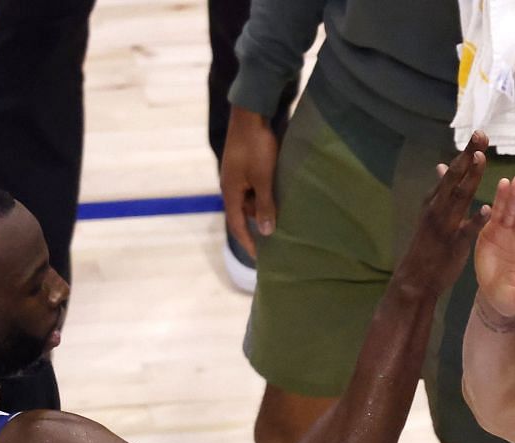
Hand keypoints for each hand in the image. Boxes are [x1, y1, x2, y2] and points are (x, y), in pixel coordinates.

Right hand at [220, 105, 279, 258]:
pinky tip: (278, 188)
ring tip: (284, 204)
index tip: (258, 257)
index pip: (237, 225)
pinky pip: (254, 185)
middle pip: (245, 212)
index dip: (247, 242)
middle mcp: (230, 185)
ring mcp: (237, 174)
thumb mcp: (263, 179)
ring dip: (264, 203)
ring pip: (251, 197)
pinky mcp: (244, 164)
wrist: (250, 113)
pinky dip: (264, 191)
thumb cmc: (256, 146)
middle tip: (281, 226)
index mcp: (231, 192)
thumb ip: (265, 205)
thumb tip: (265, 232)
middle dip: (260, 219)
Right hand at [393, 133, 491, 298]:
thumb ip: (441, 191)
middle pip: (456, 177)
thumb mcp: (432, 213)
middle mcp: (438, 208)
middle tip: (481, 135)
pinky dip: (476, 219)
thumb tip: (442, 166)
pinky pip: (466, 230)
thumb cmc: (428, 246)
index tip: (479, 133)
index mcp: (435, 200)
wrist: (416, 278)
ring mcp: (445, 225)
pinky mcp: (453, 243)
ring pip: (460, 197)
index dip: (467, 153)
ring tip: (481, 158)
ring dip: (471, 177)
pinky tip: (487, 209)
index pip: (453, 172)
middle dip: (469, 155)